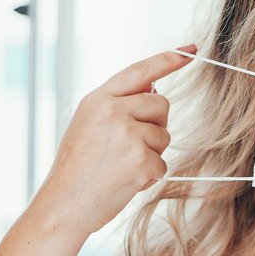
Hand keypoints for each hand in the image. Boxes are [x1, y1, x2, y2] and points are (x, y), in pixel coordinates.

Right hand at [31, 44, 197, 235]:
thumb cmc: (78, 168)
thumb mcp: (88, 125)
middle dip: (155, 125)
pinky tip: (126, 182)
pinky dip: (150, 176)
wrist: (63, 205)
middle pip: (161, 104)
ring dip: (151, 153)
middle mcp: (112, 110)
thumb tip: (155, 89)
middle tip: (130, 146)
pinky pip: (162, 163)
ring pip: (164, 135)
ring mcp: (126, 133)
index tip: (191, 50)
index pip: (140, 71)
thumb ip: (117, 105)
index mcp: (97, 99)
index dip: (168, 59)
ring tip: (122, 166)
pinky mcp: (139, 159)